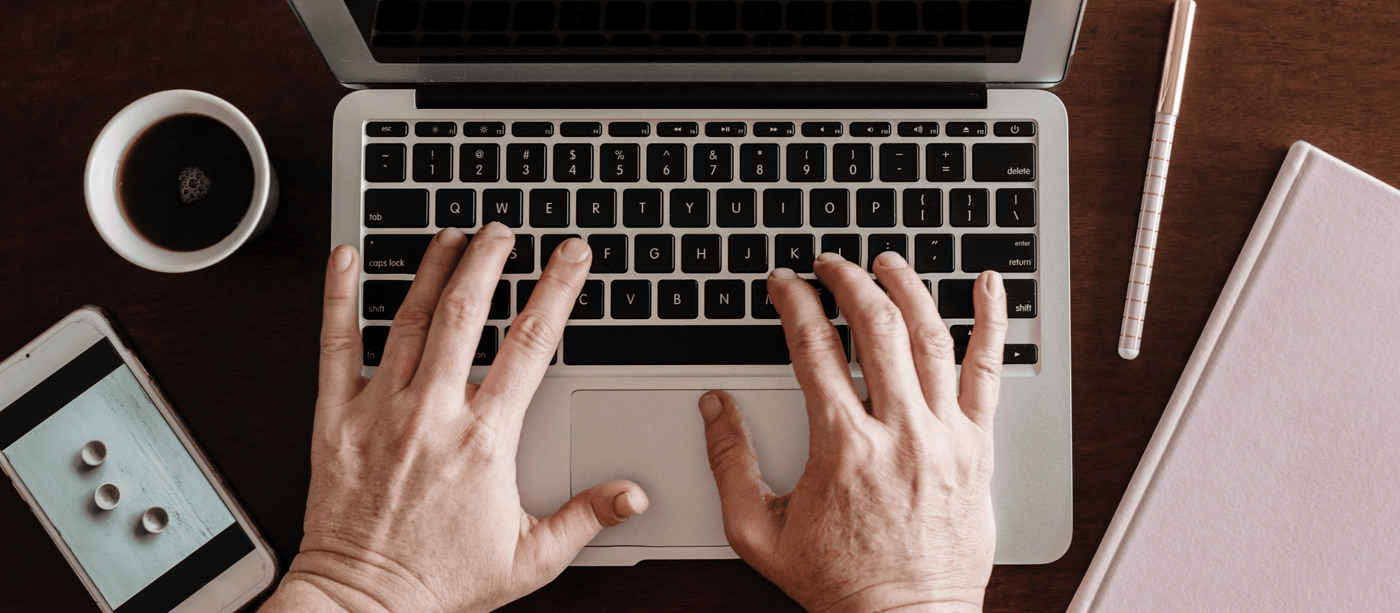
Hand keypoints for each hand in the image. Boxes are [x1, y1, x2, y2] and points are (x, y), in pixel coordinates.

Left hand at [260, 224, 648, 612]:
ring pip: (411, 318)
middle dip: (490, 259)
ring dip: (435, 268)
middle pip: (468, 311)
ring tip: (451, 234)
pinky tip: (348, 258)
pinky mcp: (336, 419)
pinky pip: (336, 345)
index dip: (556, 290)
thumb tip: (634, 494)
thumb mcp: (529, 558)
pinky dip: (340, 297)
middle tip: (502, 230)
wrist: (362, 605)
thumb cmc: (440, 582)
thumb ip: (586, 518)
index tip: (570, 256)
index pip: (531, 344)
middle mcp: (433, 414)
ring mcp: (380, 411)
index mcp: (485, 440)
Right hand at [699, 251, 1006, 612]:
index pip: (814, 348)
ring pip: (931, 337)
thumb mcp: (758, 532)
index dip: (794, 304)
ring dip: (907, 288)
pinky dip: (992, 321)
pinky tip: (989, 284)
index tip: (784, 285)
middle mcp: (899, 432)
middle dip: (848, 281)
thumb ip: (730, 463)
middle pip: (876, 327)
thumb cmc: (838, 583)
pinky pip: (991, 372)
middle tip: (831, 264)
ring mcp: (946, 437)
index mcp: (842, 447)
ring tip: (888, 262)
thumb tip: (713, 407)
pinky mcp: (979, 448)